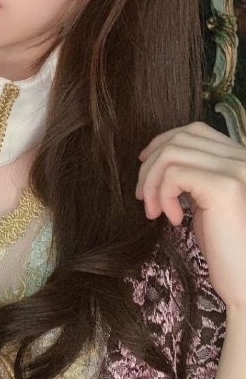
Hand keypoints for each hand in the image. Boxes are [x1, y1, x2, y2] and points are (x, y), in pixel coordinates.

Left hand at [137, 122, 245, 310]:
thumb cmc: (227, 247)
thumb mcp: (207, 202)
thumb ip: (195, 176)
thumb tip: (156, 157)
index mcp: (239, 159)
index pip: (194, 131)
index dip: (163, 142)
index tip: (145, 164)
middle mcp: (242, 158)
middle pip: (179, 139)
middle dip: (150, 165)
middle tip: (141, 196)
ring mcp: (235, 169)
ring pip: (171, 154)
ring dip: (151, 182)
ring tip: (153, 210)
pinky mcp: (224, 186)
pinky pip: (174, 174)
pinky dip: (163, 195)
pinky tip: (174, 220)